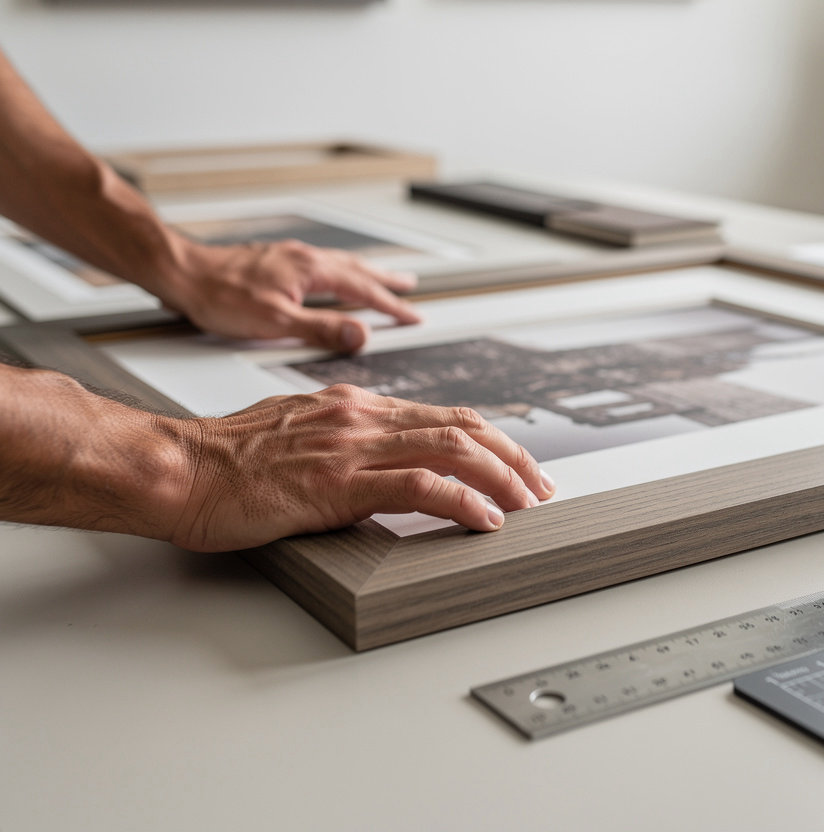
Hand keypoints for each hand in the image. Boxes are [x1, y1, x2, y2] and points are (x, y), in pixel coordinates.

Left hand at [160, 239, 420, 350]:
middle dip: (386, 279)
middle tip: (409, 286)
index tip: (413, 315)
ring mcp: (290, 258)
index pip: (364, 289)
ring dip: (365, 272)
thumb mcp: (277, 322)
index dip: (391, 305)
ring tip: (381, 277)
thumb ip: (322, 329)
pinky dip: (340, 270)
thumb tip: (360, 334)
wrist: (184, 275)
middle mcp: (305, 259)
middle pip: (358, 269)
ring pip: (340, 264)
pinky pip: (321, 264)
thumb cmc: (222, 297)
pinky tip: (332, 277)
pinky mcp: (276, 262)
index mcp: (312, 271)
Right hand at [169, 384, 556, 551]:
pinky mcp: (338, 482)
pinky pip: (418, 486)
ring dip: (500, 477)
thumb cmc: (229, 458)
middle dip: (511, 455)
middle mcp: (362, 416)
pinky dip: (461, 501)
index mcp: (355, 406)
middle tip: (540, 484)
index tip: (515, 463)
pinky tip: (485, 519)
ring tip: (527, 503)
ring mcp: (352, 446)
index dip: (489, 439)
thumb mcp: (299, 431)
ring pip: (450, 449)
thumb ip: (344, 440)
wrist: (182, 468)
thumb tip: (380, 460)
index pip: (442, 415)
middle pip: (461, 426)